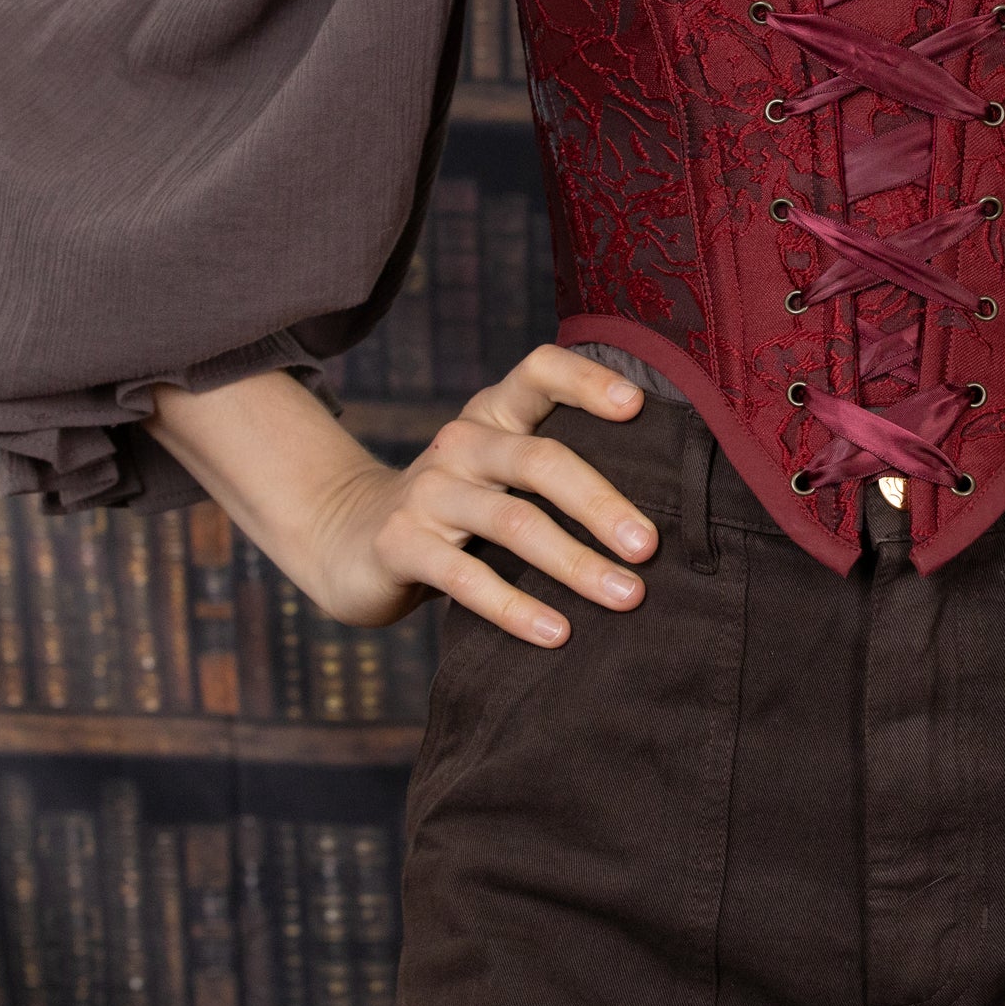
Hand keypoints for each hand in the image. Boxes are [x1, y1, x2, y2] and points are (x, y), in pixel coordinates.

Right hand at [311, 346, 659, 644]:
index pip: (539, 371)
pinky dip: (517, 608)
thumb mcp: (500, 473)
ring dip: (575, 563)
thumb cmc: (457, 507)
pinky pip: (466, 577)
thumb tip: (659, 514)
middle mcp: (462, 441)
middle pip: (540, 460)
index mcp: (495, 413)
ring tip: (626, 596)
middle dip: (601, 503)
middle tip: (649, 546)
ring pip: (513, 522)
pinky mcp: (400, 543)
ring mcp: (427, 491)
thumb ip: (557, 471)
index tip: (637, 407)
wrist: (346, 538)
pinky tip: (557, 634)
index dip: (587, 381)